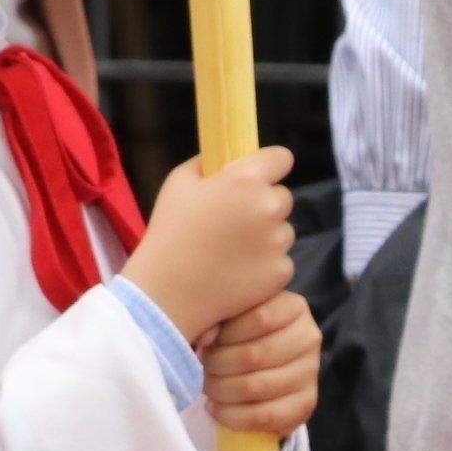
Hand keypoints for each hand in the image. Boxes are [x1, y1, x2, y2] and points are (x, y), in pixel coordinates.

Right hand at [121, 142, 294, 337]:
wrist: (168, 292)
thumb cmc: (170, 232)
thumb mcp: (179, 183)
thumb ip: (209, 162)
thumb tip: (227, 157)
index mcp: (246, 180)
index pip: (282, 158)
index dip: (270, 166)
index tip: (259, 177)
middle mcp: (269, 207)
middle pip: (283, 197)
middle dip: (264, 204)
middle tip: (234, 221)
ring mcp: (278, 242)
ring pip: (283, 230)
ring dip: (266, 236)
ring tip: (231, 250)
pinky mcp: (281, 272)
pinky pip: (281, 260)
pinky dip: (265, 265)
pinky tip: (237, 270)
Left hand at [201, 290, 319, 437]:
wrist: (265, 367)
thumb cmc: (242, 334)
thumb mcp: (232, 317)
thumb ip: (218, 319)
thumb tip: (204, 340)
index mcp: (294, 308)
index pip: (260, 318)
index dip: (225, 334)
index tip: (206, 342)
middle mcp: (309, 338)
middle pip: (254, 355)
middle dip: (217, 366)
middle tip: (202, 368)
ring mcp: (310, 372)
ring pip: (257, 387)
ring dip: (221, 391)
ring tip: (207, 388)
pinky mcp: (306, 404)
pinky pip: (265, 416)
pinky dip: (232, 416)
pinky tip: (216, 409)